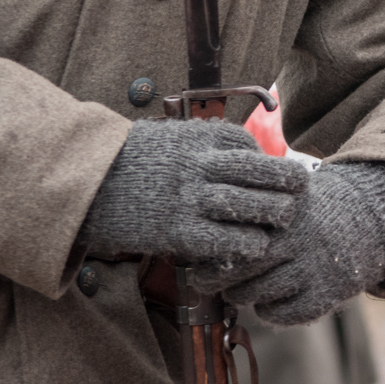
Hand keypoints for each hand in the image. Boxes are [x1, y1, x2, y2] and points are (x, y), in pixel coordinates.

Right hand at [79, 119, 308, 265]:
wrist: (84, 185)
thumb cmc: (124, 161)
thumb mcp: (162, 137)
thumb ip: (195, 141)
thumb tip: (227, 145)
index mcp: (193, 137)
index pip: (245, 143)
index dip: (264, 157)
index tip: (272, 169)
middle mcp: (196, 165)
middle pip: (257, 171)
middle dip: (285, 182)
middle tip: (299, 192)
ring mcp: (188, 198)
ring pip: (248, 206)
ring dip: (272, 215)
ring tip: (282, 221)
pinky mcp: (178, 231)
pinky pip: (225, 240)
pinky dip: (245, 244)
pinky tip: (252, 246)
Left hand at [191, 161, 384, 325]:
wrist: (360, 221)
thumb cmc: (301, 210)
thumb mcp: (279, 193)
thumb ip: (246, 204)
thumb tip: (197, 224)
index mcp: (283, 209)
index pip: (234, 235)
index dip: (210, 251)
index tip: (196, 257)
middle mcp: (298, 238)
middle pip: (243, 267)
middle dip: (216, 280)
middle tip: (202, 281)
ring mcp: (314, 267)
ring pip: (260, 294)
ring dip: (241, 296)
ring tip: (235, 290)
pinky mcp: (327, 293)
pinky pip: (284, 314)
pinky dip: (270, 312)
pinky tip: (267, 301)